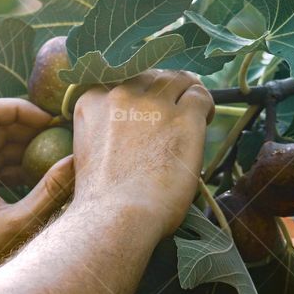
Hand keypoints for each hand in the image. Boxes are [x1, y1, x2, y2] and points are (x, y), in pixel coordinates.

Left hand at [0, 99, 74, 293]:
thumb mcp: (21, 225)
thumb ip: (51, 189)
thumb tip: (77, 161)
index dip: (20, 108)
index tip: (49, 121)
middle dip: (25, 129)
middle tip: (58, 137)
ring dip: (18, 148)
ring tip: (50, 158)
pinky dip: (7, 166)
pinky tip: (32, 179)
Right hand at [70, 70, 213, 238]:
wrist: (116, 218)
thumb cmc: (102, 199)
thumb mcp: (88, 150)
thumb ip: (105, 126)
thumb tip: (133, 123)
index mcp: (93, 101)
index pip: (123, 77)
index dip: (140, 90)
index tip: (148, 106)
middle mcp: (121, 93)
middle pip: (152, 75)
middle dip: (164, 90)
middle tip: (174, 110)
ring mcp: (154, 104)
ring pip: (178, 80)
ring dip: (186, 93)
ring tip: (192, 115)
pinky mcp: (183, 118)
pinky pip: (201, 96)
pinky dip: (205, 105)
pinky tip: (203, 120)